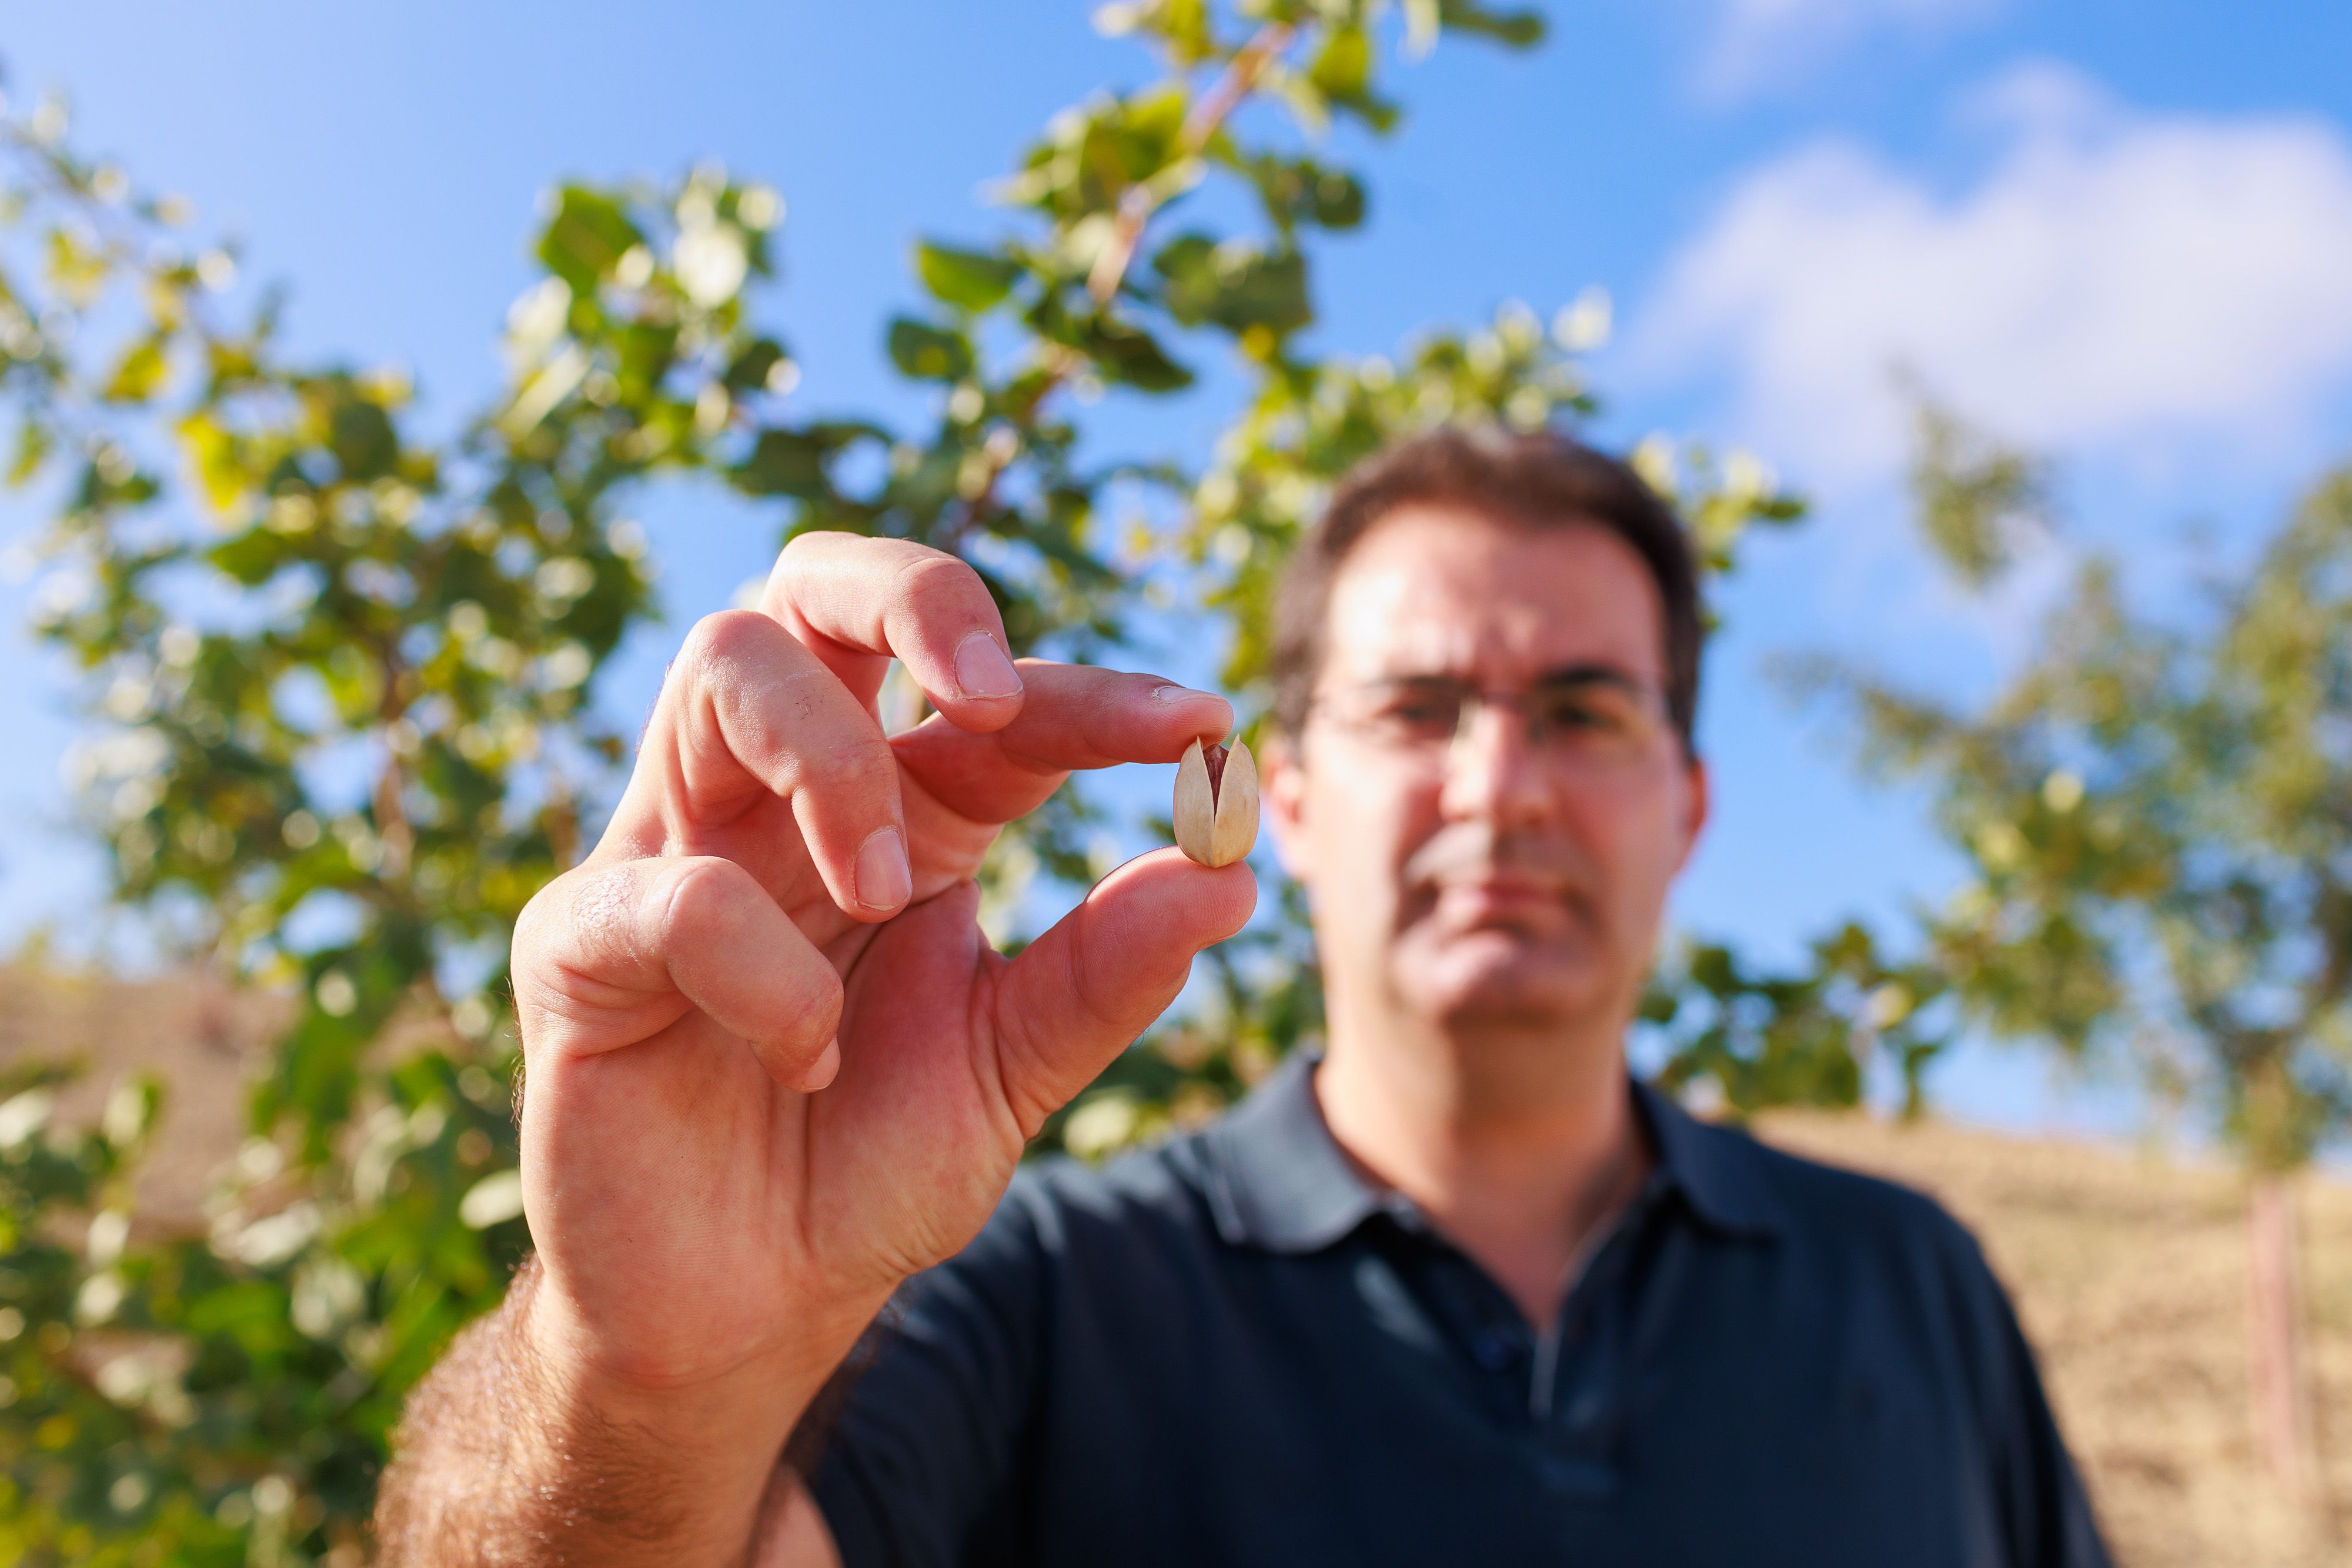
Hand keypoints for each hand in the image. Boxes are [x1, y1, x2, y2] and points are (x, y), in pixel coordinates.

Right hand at [508, 532, 1253, 1404]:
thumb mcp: (1011, 1067)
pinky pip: (671, 889)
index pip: (991, 698)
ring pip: (723, 667)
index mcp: (900, 812)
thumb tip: (1232, 876)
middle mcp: (781, 800)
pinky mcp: (581, 943)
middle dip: (910, 597)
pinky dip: (761, 963)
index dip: (1096, 694)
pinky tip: (801, 1053)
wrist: (747, 1311)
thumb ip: (1107, 972)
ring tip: (885, 891)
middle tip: (989, 698)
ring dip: (831, 756)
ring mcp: (671, 848)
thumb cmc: (867, 1166)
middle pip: (813, 587)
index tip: (1202, 727)